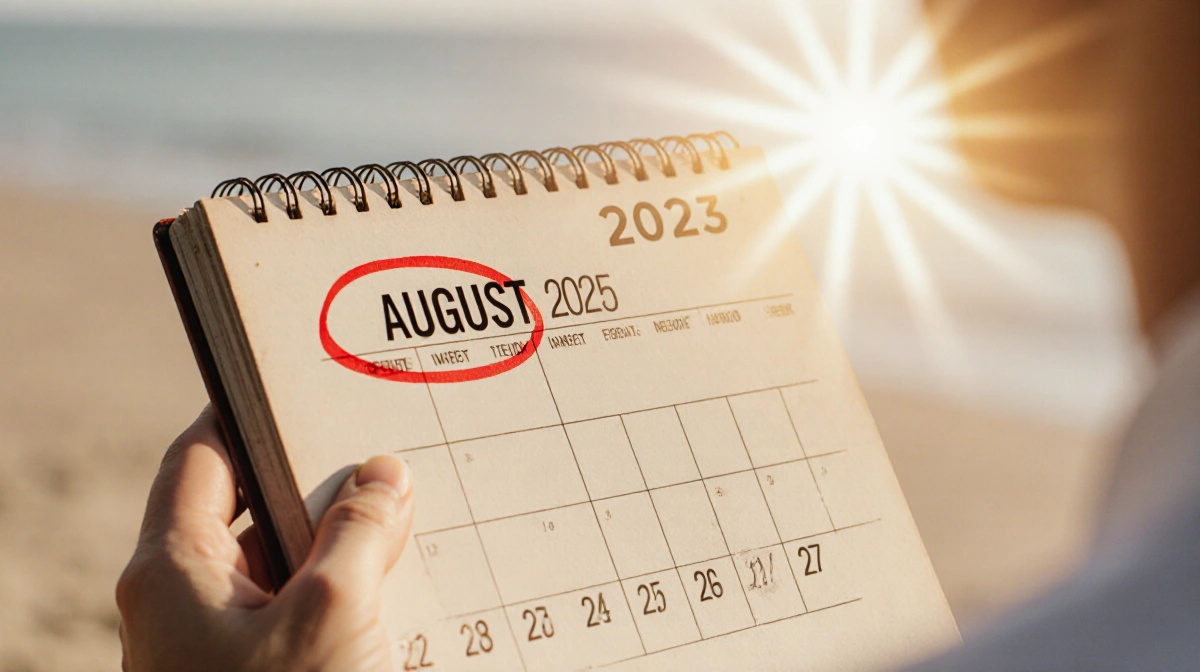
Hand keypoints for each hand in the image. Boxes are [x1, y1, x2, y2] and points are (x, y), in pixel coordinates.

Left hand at [116, 406, 414, 670]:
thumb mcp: (333, 612)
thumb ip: (359, 532)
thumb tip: (383, 476)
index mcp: (172, 574)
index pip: (201, 459)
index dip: (248, 415)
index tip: (297, 381)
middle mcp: (183, 607)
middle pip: (253, 516)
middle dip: (321, 490)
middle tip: (382, 460)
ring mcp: (216, 649)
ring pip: (282, 571)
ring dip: (341, 552)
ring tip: (404, 528)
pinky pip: (297, 617)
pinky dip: (342, 599)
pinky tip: (397, 590)